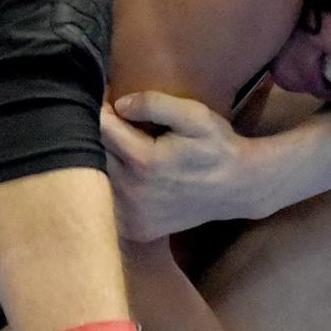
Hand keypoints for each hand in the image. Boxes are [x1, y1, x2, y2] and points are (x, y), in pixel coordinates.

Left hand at [101, 92, 247, 240]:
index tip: (109, 100)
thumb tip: (119, 105)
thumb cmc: (217, 146)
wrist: (239, 189)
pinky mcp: (135, 229)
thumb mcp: (195, 115)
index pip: (101, 128)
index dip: (102, 109)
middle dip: (99, 136)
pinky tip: (129, 176)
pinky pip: (108, 203)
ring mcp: (132, 215)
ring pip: (94, 181)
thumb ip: (154, 104)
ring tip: (121, 148)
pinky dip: (110, 188)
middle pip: (92, 155)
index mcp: (143, 161)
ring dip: (100, 162)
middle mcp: (132, 192)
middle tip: (114, 124)